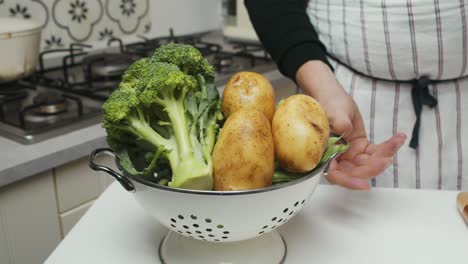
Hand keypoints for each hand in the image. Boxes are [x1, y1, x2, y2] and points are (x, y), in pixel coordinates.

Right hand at [296, 61, 406, 189]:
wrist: (333, 97)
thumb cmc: (327, 104)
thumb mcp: (332, 111)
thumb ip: (338, 122)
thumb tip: (343, 129)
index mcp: (324, 154)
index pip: (335, 174)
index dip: (349, 181)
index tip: (364, 184)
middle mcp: (337, 158)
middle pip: (356, 172)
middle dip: (372, 167)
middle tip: (385, 159)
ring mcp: (350, 155)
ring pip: (369, 163)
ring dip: (384, 154)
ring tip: (397, 141)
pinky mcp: (361, 148)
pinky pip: (376, 152)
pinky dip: (389, 146)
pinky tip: (399, 138)